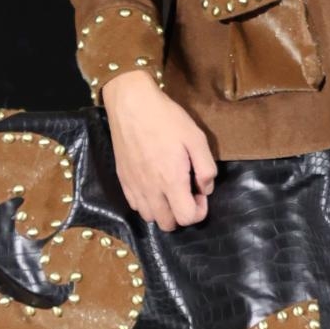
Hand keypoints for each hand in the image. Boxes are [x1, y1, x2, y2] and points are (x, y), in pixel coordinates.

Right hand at [100, 71, 216, 229]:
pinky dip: (148, 203)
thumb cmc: (167, 118)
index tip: (200, 193)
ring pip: (150, 218)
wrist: (131, 104)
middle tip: (186, 191)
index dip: (199, 211)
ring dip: (164, 211)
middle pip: (168, 224)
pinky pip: (135, 205)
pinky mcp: (123, 179)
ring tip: (170, 190)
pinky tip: (154, 185)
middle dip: (182, 214)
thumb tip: (206, 188)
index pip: (187, 218)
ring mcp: (134, 186)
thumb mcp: (196, 138)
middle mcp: (151, 189)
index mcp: (171, 181)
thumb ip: (206, 168)